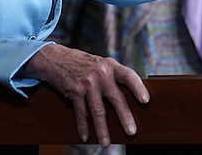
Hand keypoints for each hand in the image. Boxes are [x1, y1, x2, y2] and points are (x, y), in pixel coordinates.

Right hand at [20, 44, 148, 146]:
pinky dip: (83, 126)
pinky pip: (81, 113)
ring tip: (106, 143)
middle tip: (131, 131)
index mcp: (110, 65)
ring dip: (102, 129)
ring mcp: (87, 83)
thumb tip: (131, 98)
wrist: (56, 58)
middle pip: (116, 98)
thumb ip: (113, 77)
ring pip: (98, 110)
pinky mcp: (75, 91)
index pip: (128, 76)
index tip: (145, 101)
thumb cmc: (83, 63)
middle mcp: (100, 73)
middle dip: (124, 117)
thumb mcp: (100, 64)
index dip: (138, 87)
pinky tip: (86, 136)